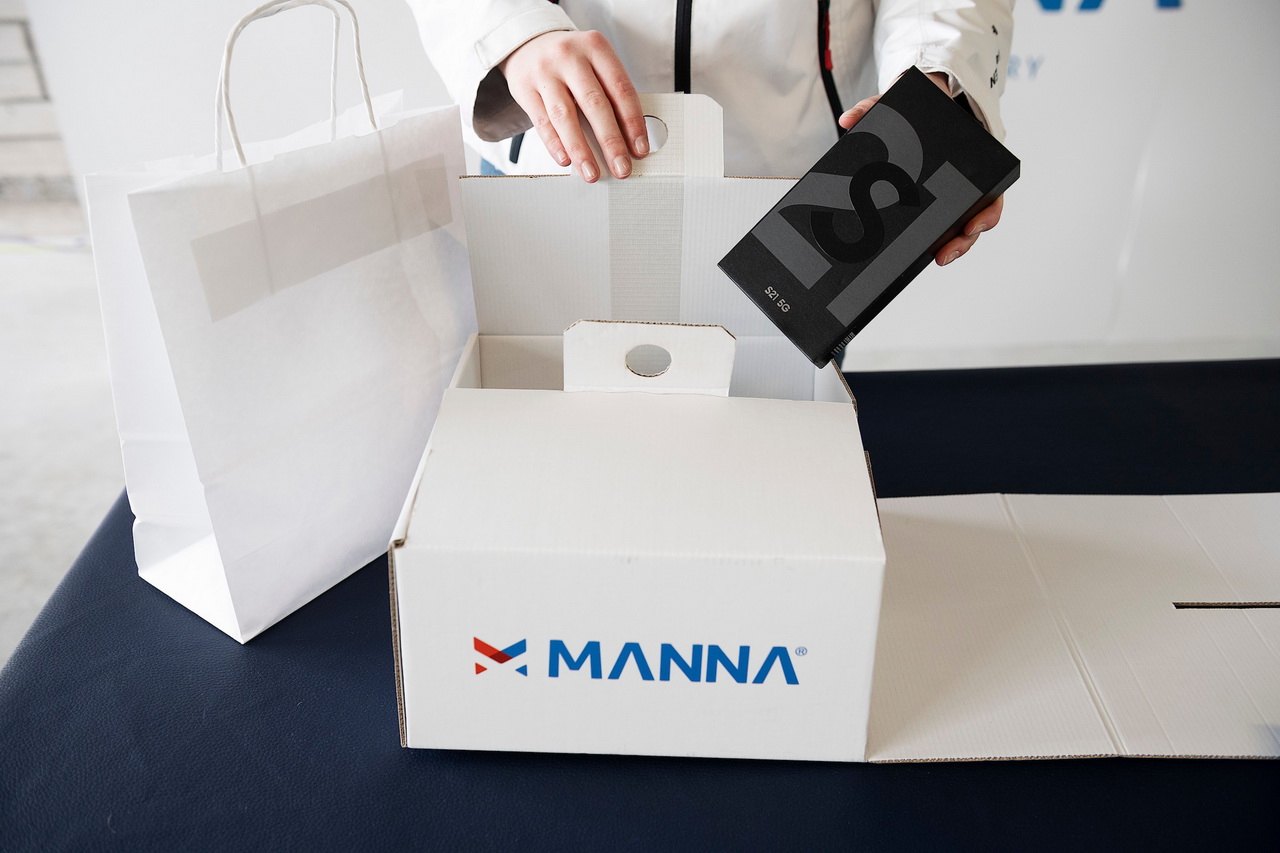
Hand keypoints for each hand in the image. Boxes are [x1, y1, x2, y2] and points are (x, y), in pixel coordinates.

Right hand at [500, 31, 648, 181]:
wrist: (528, 43)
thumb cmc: (570, 60)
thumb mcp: (594, 63)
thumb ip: (610, 93)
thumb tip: (628, 138)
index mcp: (596, 47)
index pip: (621, 89)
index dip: (633, 123)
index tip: (640, 148)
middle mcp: (570, 56)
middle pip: (595, 104)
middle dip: (611, 142)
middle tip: (621, 167)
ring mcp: (545, 72)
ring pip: (565, 116)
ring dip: (581, 150)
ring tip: (592, 173)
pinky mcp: (524, 88)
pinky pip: (542, 121)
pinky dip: (555, 144)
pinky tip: (565, 159)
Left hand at [838, 72, 1003, 266]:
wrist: (925, 107)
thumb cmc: (924, 109)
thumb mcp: (902, 103)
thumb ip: (876, 106)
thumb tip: (848, 119)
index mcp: (973, 160)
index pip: (991, 194)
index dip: (986, 215)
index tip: (970, 226)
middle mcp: (966, 182)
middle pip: (974, 221)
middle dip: (962, 243)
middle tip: (944, 256)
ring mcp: (952, 195)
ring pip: (959, 230)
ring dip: (951, 248)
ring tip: (936, 259)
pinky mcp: (933, 203)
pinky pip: (936, 226)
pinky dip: (927, 241)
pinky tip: (909, 253)